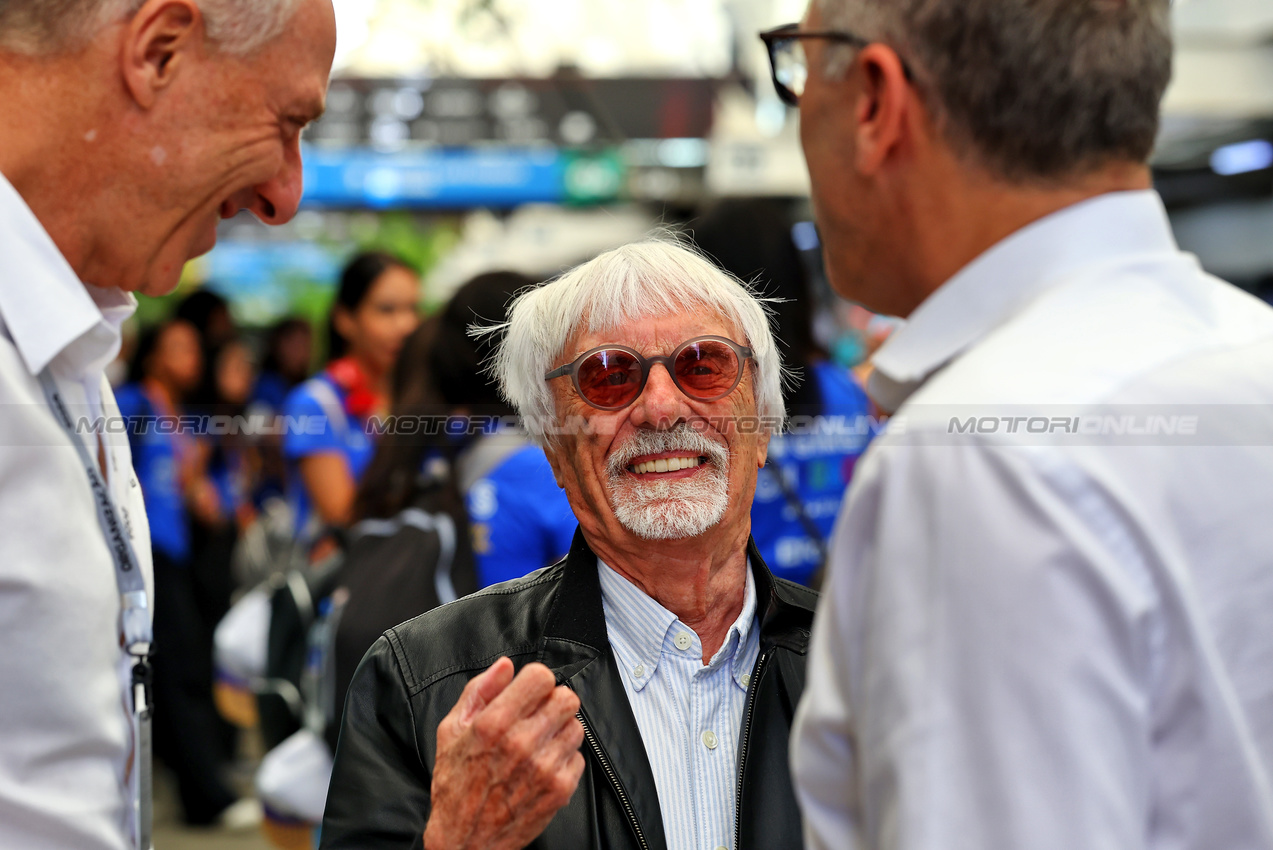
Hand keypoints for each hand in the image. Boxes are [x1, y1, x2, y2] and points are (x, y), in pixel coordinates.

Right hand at [423, 658, 584, 849]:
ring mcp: (544, 767)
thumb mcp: (451, 731)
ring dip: (560, 730)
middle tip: (538, 716)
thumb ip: (479, 691)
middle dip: (553, 702)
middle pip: (566, 697)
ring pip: (576, 725)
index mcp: (494, 723)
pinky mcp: (560, 789)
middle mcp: (522, 742)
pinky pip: (578, 756)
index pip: (541, 677)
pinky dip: (564, 758)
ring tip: (539, 743)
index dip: (535, 682)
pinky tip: (543, 766)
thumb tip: (504, 666)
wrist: (464, 841)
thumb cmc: (455, 787)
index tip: (529, 693)